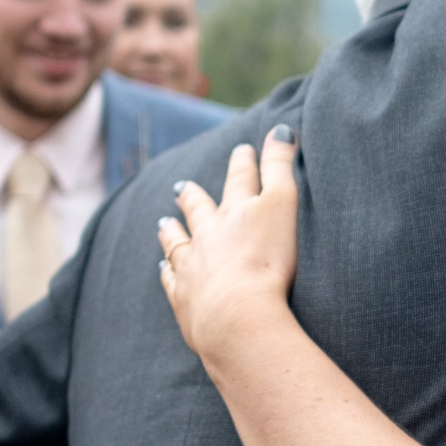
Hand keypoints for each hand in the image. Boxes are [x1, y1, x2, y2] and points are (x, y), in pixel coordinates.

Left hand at [158, 128, 298, 359]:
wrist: (237, 315)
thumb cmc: (266, 261)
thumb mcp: (283, 205)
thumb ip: (281, 167)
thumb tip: (280, 130)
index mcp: (236, 212)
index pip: (241, 180)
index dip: (244, 163)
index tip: (241, 150)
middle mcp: (209, 235)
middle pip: (200, 209)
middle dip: (194, 195)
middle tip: (183, 186)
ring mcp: (192, 266)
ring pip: (178, 242)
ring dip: (173, 230)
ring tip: (166, 222)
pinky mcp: (185, 298)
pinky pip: (172, 280)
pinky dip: (167, 272)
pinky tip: (163, 269)